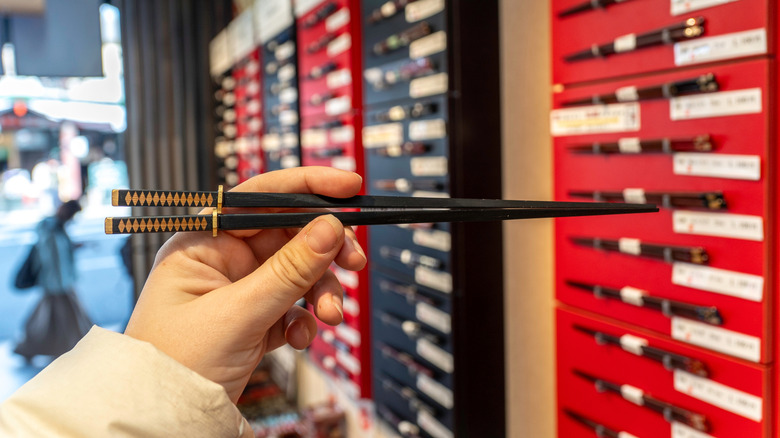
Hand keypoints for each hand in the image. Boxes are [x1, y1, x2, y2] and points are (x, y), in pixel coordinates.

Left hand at [124, 167, 366, 401]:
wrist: (162, 420)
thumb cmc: (174, 364)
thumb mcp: (238, 313)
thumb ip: (288, 271)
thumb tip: (329, 228)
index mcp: (205, 242)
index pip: (262, 198)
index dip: (308, 188)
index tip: (348, 187)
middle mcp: (223, 261)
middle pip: (289, 236)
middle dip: (324, 251)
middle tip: (353, 261)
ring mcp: (240, 291)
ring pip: (298, 273)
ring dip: (320, 292)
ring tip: (329, 315)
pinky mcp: (254, 319)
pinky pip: (293, 305)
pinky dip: (305, 319)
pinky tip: (301, 336)